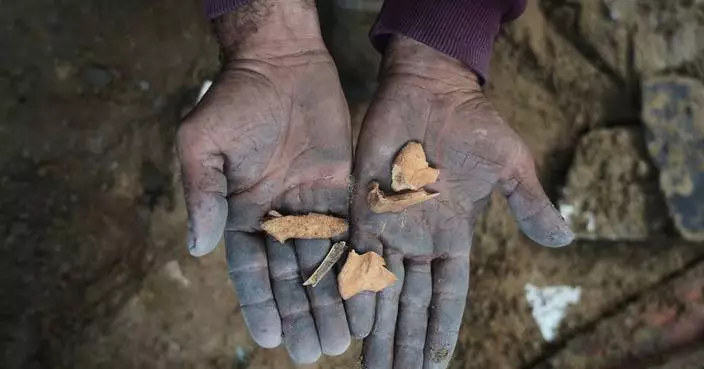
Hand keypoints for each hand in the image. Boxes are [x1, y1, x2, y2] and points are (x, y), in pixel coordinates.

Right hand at [177, 1, 351, 362]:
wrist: (279, 63)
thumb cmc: (232, 100)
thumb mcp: (201, 145)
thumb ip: (201, 196)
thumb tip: (197, 248)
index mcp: (241, 213)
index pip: (250, 271)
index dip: (260, 305)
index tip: (271, 339)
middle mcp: (277, 217)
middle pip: (290, 276)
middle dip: (301, 314)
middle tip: (312, 353)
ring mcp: (311, 205)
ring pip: (322, 262)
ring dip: (331, 300)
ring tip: (341, 340)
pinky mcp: (341, 190)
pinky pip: (351, 233)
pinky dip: (357, 264)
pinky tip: (365, 294)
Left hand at [347, 36, 573, 368]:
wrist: (429, 87)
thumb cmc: (473, 124)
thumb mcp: (510, 165)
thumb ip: (528, 204)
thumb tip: (564, 241)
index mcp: (454, 235)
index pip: (448, 294)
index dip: (442, 329)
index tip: (436, 364)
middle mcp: (419, 238)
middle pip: (411, 302)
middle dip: (404, 341)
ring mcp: (389, 224)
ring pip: (381, 287)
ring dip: (377, 327)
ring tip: (372, 365)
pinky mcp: (362, 205)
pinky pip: (356, 254)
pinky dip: (354, 288)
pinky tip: (352, 321)